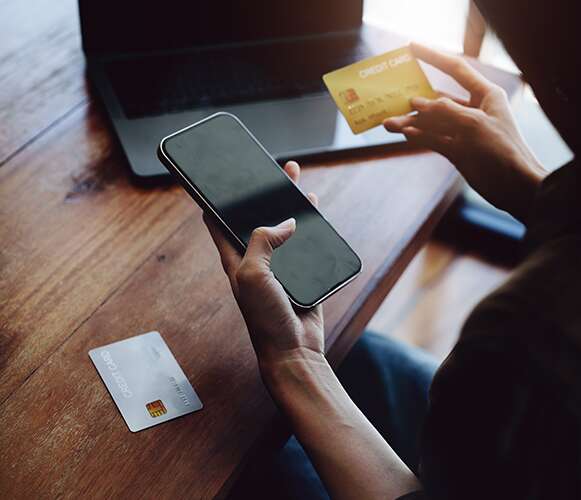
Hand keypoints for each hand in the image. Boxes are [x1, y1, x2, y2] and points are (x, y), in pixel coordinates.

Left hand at [204, 161, 324, 375]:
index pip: (218, 222)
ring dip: (289, 205)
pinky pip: (305, 245)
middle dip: (261, 194)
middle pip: (256, 218)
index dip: (217, 199)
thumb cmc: (265, 318)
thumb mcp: (252, 274)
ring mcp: (279, 267)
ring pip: (283, 228)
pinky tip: (314, 213)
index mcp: (234, 259)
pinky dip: (310, 227)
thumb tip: (285, 223)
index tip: (218, 177)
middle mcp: (255, 260)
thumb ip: (261, 242)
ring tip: (294, 181)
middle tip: (269, 170)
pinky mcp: (301, 274)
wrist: (294, 350)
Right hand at [384, 43, 545, 221]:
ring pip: (432, 122)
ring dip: (411, 122)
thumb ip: (443, 111)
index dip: (433, 57)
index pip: (456, 69)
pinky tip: (403, 133)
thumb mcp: (473, 124)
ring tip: (388, 124)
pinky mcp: (458, 150)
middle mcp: (474, 109)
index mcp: (486, 94)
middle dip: (414, 98)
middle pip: (438, 98)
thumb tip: (416, 103)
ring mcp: (464, 131)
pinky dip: (419, 136)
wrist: (516, 187)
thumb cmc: (502, 149)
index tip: (411, 47)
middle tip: (390, 96)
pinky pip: (434, 139)